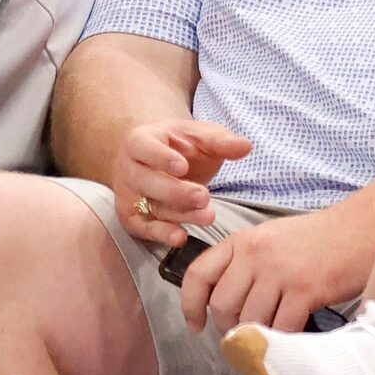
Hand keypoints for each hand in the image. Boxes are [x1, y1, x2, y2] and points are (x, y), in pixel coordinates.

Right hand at [112, 116, 250, 246]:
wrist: (157, 161)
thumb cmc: (180, 147)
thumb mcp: (200, 137)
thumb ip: (221, 141)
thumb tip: (246, 145)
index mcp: (139, 141)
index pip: (143, 147)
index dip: (160, 157)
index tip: (182, 166)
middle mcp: (128, 168)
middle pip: (145, 181)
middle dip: (175, 191)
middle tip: (203, 196)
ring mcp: (128, 195)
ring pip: (149, 206)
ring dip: (178, 214)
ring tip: (208, 217)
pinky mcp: (133, 217)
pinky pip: (145, 228)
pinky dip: (161, 234)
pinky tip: (181, 237)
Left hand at [179, 203, 374, 336]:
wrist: (362, 228)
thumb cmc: (318, 238)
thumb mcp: (270, 240)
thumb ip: (245, 264)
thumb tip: (224, 303)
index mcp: (242, 240)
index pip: (198, 273)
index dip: (190, 305)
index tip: (195, 325)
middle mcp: (255, 254)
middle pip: (222, 304)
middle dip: (228, 327)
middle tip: (245, 334)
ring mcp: (280, 272)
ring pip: (250, 320)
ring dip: (257, 336)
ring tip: (271, 337)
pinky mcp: (306, 290)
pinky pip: (282, 327)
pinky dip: (284, 340)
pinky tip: (292, 338)